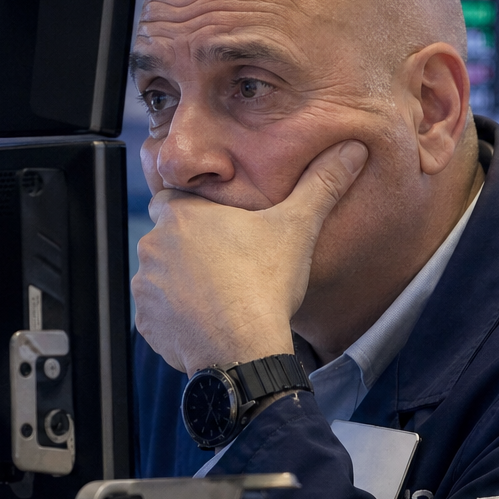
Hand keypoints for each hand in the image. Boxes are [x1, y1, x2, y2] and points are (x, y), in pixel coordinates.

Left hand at [133, 140, 368, 373]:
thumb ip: (321, 184)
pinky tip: (208, 323)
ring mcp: (145, 287)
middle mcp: (154, 245)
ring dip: (183, 285)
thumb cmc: (265, 285)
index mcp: (182, 214)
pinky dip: (178, 319)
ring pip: (163, 277)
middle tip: (229, 266)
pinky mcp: (146, 323)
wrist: (245, 349)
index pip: (174, 197)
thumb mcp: (298, 227)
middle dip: (192, 250)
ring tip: (221, 298)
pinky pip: (159, 315)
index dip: (198, 211)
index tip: (223, 228)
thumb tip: (352, 149)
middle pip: (169, 239)